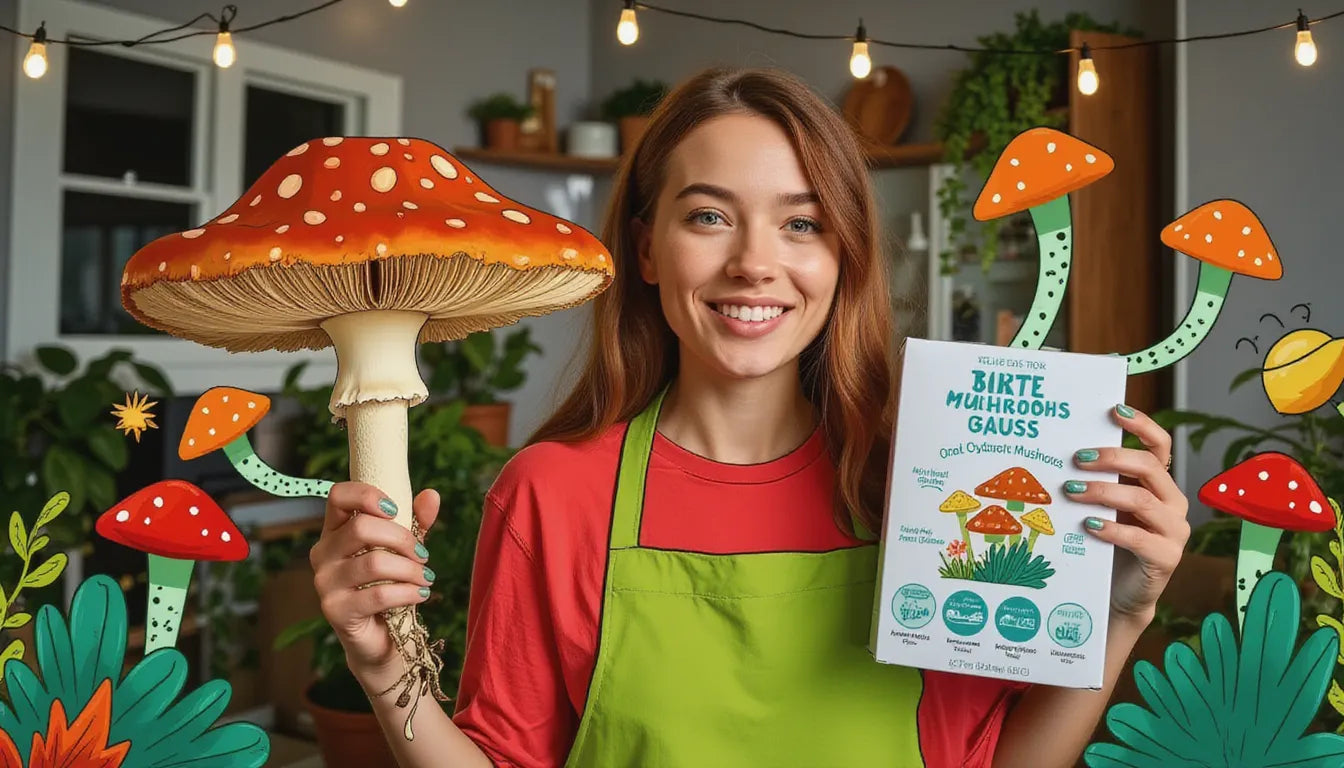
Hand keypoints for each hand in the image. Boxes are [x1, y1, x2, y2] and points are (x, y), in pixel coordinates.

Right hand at [309, 482, 439, 689]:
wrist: (383, 639)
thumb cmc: (390, 586)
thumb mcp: (405, 549)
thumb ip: (416, 521)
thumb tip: (432, 495)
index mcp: (335, 531)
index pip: (338, 496)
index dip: (367, 495)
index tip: (396, 509)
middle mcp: (322, 554)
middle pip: (361, 528)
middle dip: (402, 539)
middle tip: (423, 555)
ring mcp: (324, 584)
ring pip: (374, 562)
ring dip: (410, 569)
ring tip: (426, 578)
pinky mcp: (336, 611)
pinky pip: (378, 595)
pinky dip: (407, 593)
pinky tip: (421, 595)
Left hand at [1065, 403, 1189, 621]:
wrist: (1118, 594)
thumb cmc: (1105, 542)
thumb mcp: (1102, 507)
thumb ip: (1095, 482)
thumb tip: (1060, 453)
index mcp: (1158, 484)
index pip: (1160, 445)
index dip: (1142, 425)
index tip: (1114, 410)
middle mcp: (1172, 503)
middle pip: (1149, 467)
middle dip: (1111, 458)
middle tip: (1076, 460)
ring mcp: (1174, 531)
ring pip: (1142, 500)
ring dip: (1103, 493)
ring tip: (1071, 492)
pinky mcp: (1166, 559)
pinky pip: (1140, 539)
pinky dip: (1111, 529)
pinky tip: (1087, 525)